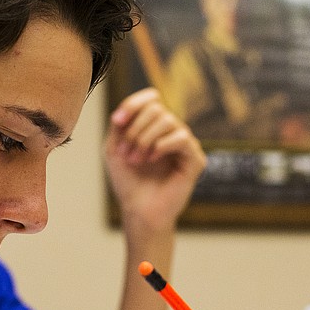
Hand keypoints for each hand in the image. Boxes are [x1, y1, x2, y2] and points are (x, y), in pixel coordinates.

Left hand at [104, 87, 204, 236]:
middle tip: (125, 153)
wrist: (139, 210)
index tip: (116, 122)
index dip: (133, 104)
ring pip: (168, 120)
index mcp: (154, 126)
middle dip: (135, 129)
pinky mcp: (195, 159)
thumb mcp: (114, 148)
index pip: (151, 98)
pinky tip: (152, 159)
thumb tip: (124, 109)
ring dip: (145, 139)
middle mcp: (172, 131)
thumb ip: (119, 125)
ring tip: (136, 159)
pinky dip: (162, 146)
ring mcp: (185, 144)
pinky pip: (182, 137)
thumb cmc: (128, 181)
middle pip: (156, 108)